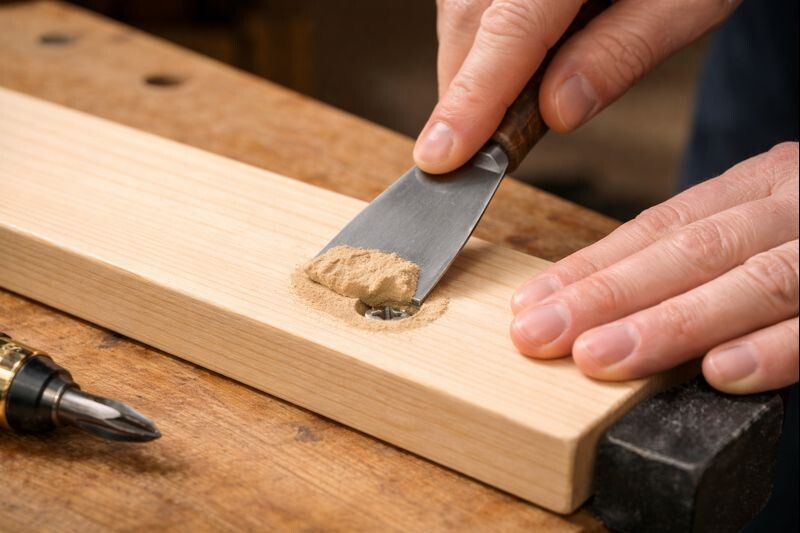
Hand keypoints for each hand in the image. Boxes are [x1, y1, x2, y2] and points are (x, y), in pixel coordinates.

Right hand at [415, 0, 739, 173]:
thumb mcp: (687, 2)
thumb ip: (621, 53)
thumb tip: (558, 112)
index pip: (511, 29)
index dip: (473, 97)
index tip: (444, 154)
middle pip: (468, 22)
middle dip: (465, 92)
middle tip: (477, 150)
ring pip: (459, 13)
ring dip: (471, 69)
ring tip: (501, 104)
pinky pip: (469, 2)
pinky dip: (481, 43)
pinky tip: (512, 63)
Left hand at [510, 143, 798, 393]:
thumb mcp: (764, 216)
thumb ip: (701, 249)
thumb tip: (606, 300)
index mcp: (754, 187)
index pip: (658, 228)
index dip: (590, 267)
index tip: (530, 302)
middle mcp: (785, 208)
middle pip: (688, 252)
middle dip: (605, 297)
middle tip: (539, 334)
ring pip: (750, 282)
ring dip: (668, 324)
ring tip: (600, 356)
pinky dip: (773, 348)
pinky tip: (720, 371)